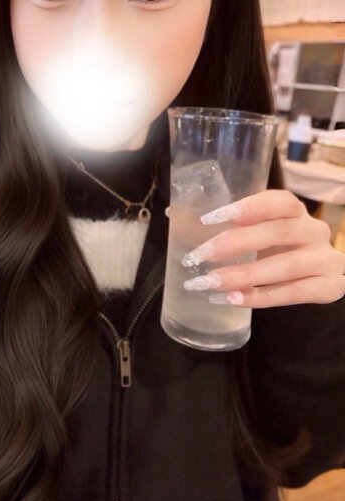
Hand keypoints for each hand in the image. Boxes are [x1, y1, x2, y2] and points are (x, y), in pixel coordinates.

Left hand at [179, 189, 344, 307]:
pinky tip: (235, 299)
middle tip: (202, 255)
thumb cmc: (276, 248)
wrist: (316, 278)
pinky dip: (263, 297)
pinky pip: (296, 293)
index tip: (211, 218)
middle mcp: (314, 230)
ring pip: (288, 265)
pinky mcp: (329, 287)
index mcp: (295, 211)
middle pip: (280, 231)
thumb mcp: (254, 233)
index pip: (279, 201)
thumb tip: (172, 217)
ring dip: (246, 274)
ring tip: (212, 282)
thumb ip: (222, 226)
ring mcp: (326, 259)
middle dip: (237, 243)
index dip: (248, 207)